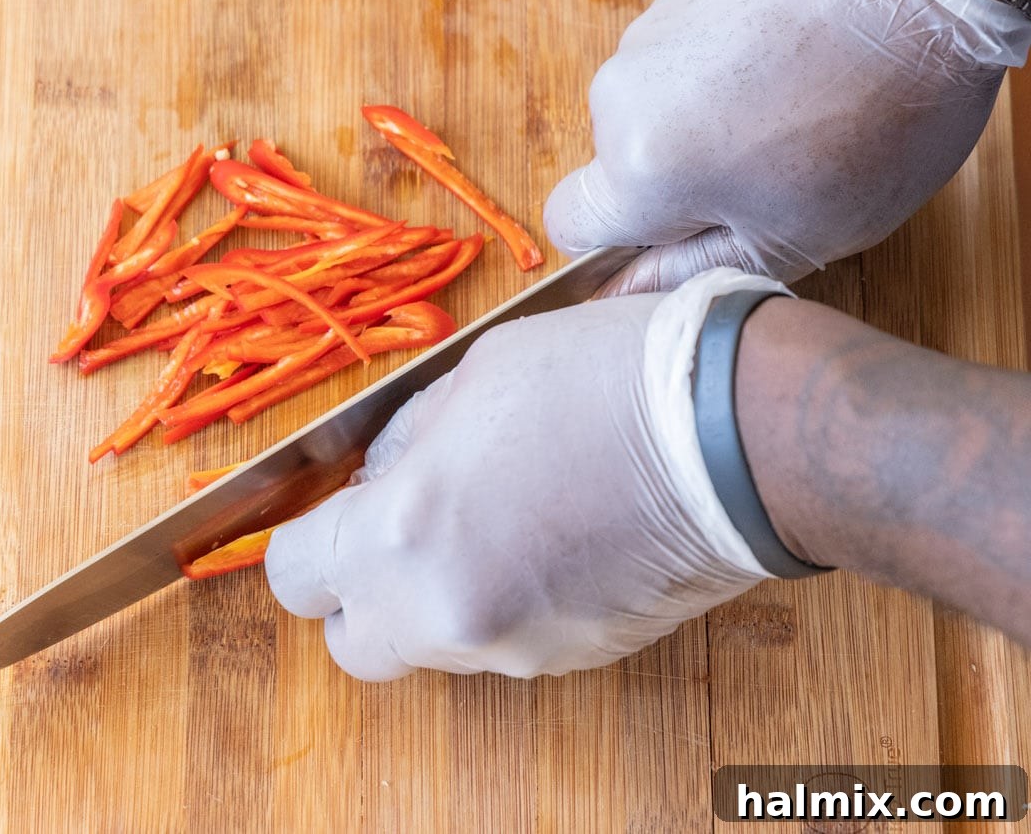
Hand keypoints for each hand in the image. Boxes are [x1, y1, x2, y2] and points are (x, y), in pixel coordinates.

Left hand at [264, 270, 784, 680]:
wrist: (740, 437)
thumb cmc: (602, 383)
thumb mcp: (469, 379)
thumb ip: (402, 444)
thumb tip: (376, 478)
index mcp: (405, 539)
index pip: (296, 575)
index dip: (303, 539)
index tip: (326, 511)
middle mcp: (449, 616)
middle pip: (355, 642)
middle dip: (359, 590)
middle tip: (396, 526)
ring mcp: (516, 648)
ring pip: (431, 645)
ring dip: (433, 594)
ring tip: (488, 514)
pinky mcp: (574, 657)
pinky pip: (502, 642)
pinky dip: (500, 601)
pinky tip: (543, 534)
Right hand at [543, 0, 1030, 294]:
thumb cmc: (875, 112)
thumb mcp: (796, 236)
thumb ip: (694, 273)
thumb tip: (627, 291)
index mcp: (636, 169)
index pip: (570, 227)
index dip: (621, 245)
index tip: (685, 240)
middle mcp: (619, 95)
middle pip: (619, 164)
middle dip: (679, 181)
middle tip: (770, 178)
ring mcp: (650, 31)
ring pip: (656, 107)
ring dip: (706, 121)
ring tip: (798, 110)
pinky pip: (686, 52)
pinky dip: (727, 68)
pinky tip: (798, 62)